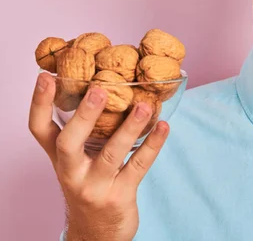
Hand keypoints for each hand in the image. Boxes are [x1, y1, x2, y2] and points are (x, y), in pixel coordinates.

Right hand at [28, 72, 169, 240]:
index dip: (39, 104)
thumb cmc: (91, 185)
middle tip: (98, 90)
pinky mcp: (119, 196)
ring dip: (129, 128)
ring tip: (144, 106)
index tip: (46, 77)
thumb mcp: (79, 161)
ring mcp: (95, 186)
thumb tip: (107, 86)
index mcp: (60, 158)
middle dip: (83, 115)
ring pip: (110, 154)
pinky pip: (138, 166)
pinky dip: (153, 145)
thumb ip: (87, 132)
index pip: (39, 130)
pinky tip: (163, 127)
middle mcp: (71, 172)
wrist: (98, 233)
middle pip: (68, 143)